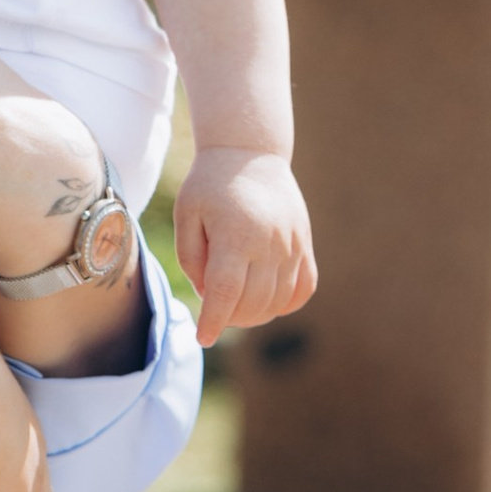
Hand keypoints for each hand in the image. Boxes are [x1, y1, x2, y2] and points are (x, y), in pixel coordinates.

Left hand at [174, 146, 316, 346]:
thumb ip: (192, 259)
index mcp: (236, 234)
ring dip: (255, 315)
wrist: (250, 154)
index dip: (214, 320)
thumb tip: (209, 297)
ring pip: (278, 301)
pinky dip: (285, 304)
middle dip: (230, 319)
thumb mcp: (186, 214)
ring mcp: (292, 245)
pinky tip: (264, 299)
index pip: (226, 292)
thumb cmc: (209, 185)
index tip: (203, 338)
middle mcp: (269, 243)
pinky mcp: (304, 245)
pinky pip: (303, 290)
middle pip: (253, 303)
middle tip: (214, 311)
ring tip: (234, 304)